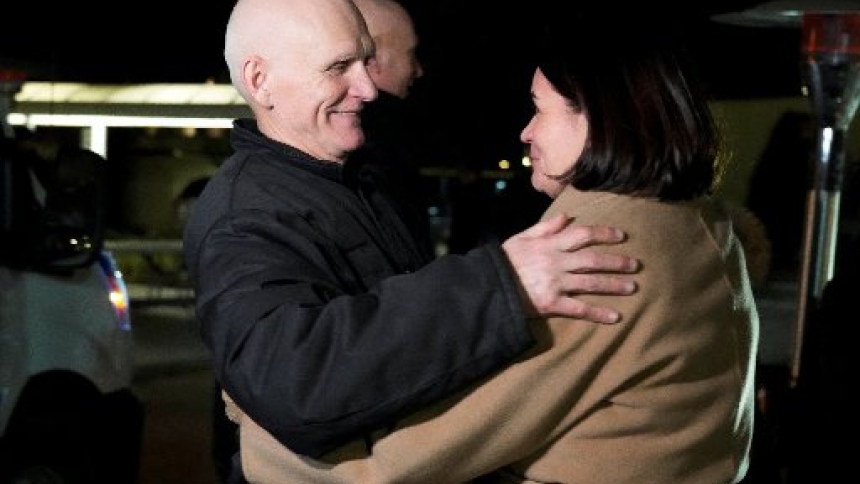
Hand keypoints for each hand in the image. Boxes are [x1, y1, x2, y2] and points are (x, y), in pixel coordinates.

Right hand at [501, 214, 638, 322]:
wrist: (489, 286)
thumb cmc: (504, 261)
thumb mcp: (521, 237)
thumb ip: (544, 227)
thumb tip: (566, 216)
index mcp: (549, 245)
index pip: (582, 234)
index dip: (604, 234)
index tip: (621, 235)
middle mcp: (556, 262)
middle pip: (593, 260)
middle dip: (617, 261)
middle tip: (636, 264)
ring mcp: (555, 283)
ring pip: (591, 283)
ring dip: (614, 285)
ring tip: (632, 286)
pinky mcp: (552, 304)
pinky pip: (580, 308)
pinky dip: (598, 313)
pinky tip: (615, 316)